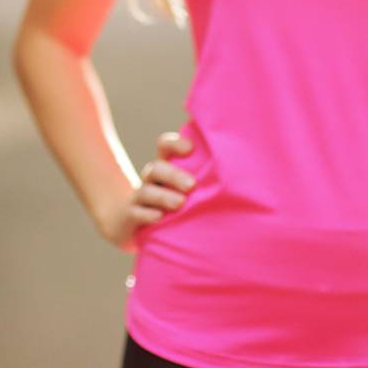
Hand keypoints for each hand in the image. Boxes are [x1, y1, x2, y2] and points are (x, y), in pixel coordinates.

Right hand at [96, 131, 196, 253]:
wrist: (128, 223)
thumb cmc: (171, 204)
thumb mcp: (185, 189)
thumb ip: (204, 177)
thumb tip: (239, 165)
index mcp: (165, 167)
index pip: (164, 146)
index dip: (174, 144)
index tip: (191, 148)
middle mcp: (151, 180)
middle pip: (157, 168)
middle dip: (174, 175)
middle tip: (192, 185)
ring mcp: (139, 198)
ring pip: (146, 191)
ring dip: (163, 196)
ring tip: (179, 204)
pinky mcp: (131, 217)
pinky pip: (136, 213)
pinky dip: (147, 214)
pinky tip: (159, 218)